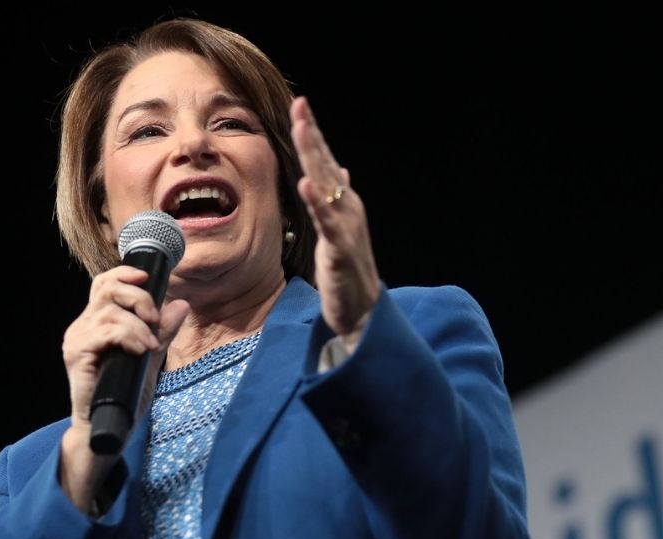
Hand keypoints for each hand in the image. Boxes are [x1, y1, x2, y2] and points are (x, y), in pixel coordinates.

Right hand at [59, 265, 188, 511]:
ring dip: (138, 323)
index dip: (125, 274)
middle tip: (154, 318)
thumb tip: (181, 305)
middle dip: (138, 297)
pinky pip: (104, 331)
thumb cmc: (124, 396)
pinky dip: (129, 336)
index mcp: (96, 323)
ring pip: (108, 310)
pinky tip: (141, 349)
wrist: (108, 429)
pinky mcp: (76, 355)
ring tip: (150, 344)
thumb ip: (162, 332)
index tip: (148, 280)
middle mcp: (82, 327)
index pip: (105, 284)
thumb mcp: (150, 358)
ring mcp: (77, 340)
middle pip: (106, 288)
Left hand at [290, 96, 380, 349]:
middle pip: (325, 164)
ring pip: (326, 185)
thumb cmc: (347, 270)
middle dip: (312, 134)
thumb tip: (337, 170)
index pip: (324, 161)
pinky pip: (327, 221)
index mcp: (342, 202)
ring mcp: (345, 226)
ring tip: (301, 130)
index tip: (300, 105)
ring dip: (313, 156)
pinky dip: (316, 201)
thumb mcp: (338, 228)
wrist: (361, 310)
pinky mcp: (340, 248)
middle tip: (300, 105)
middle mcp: (347, 207)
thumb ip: (334, 199)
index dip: (313, 134)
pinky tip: (305, 183)